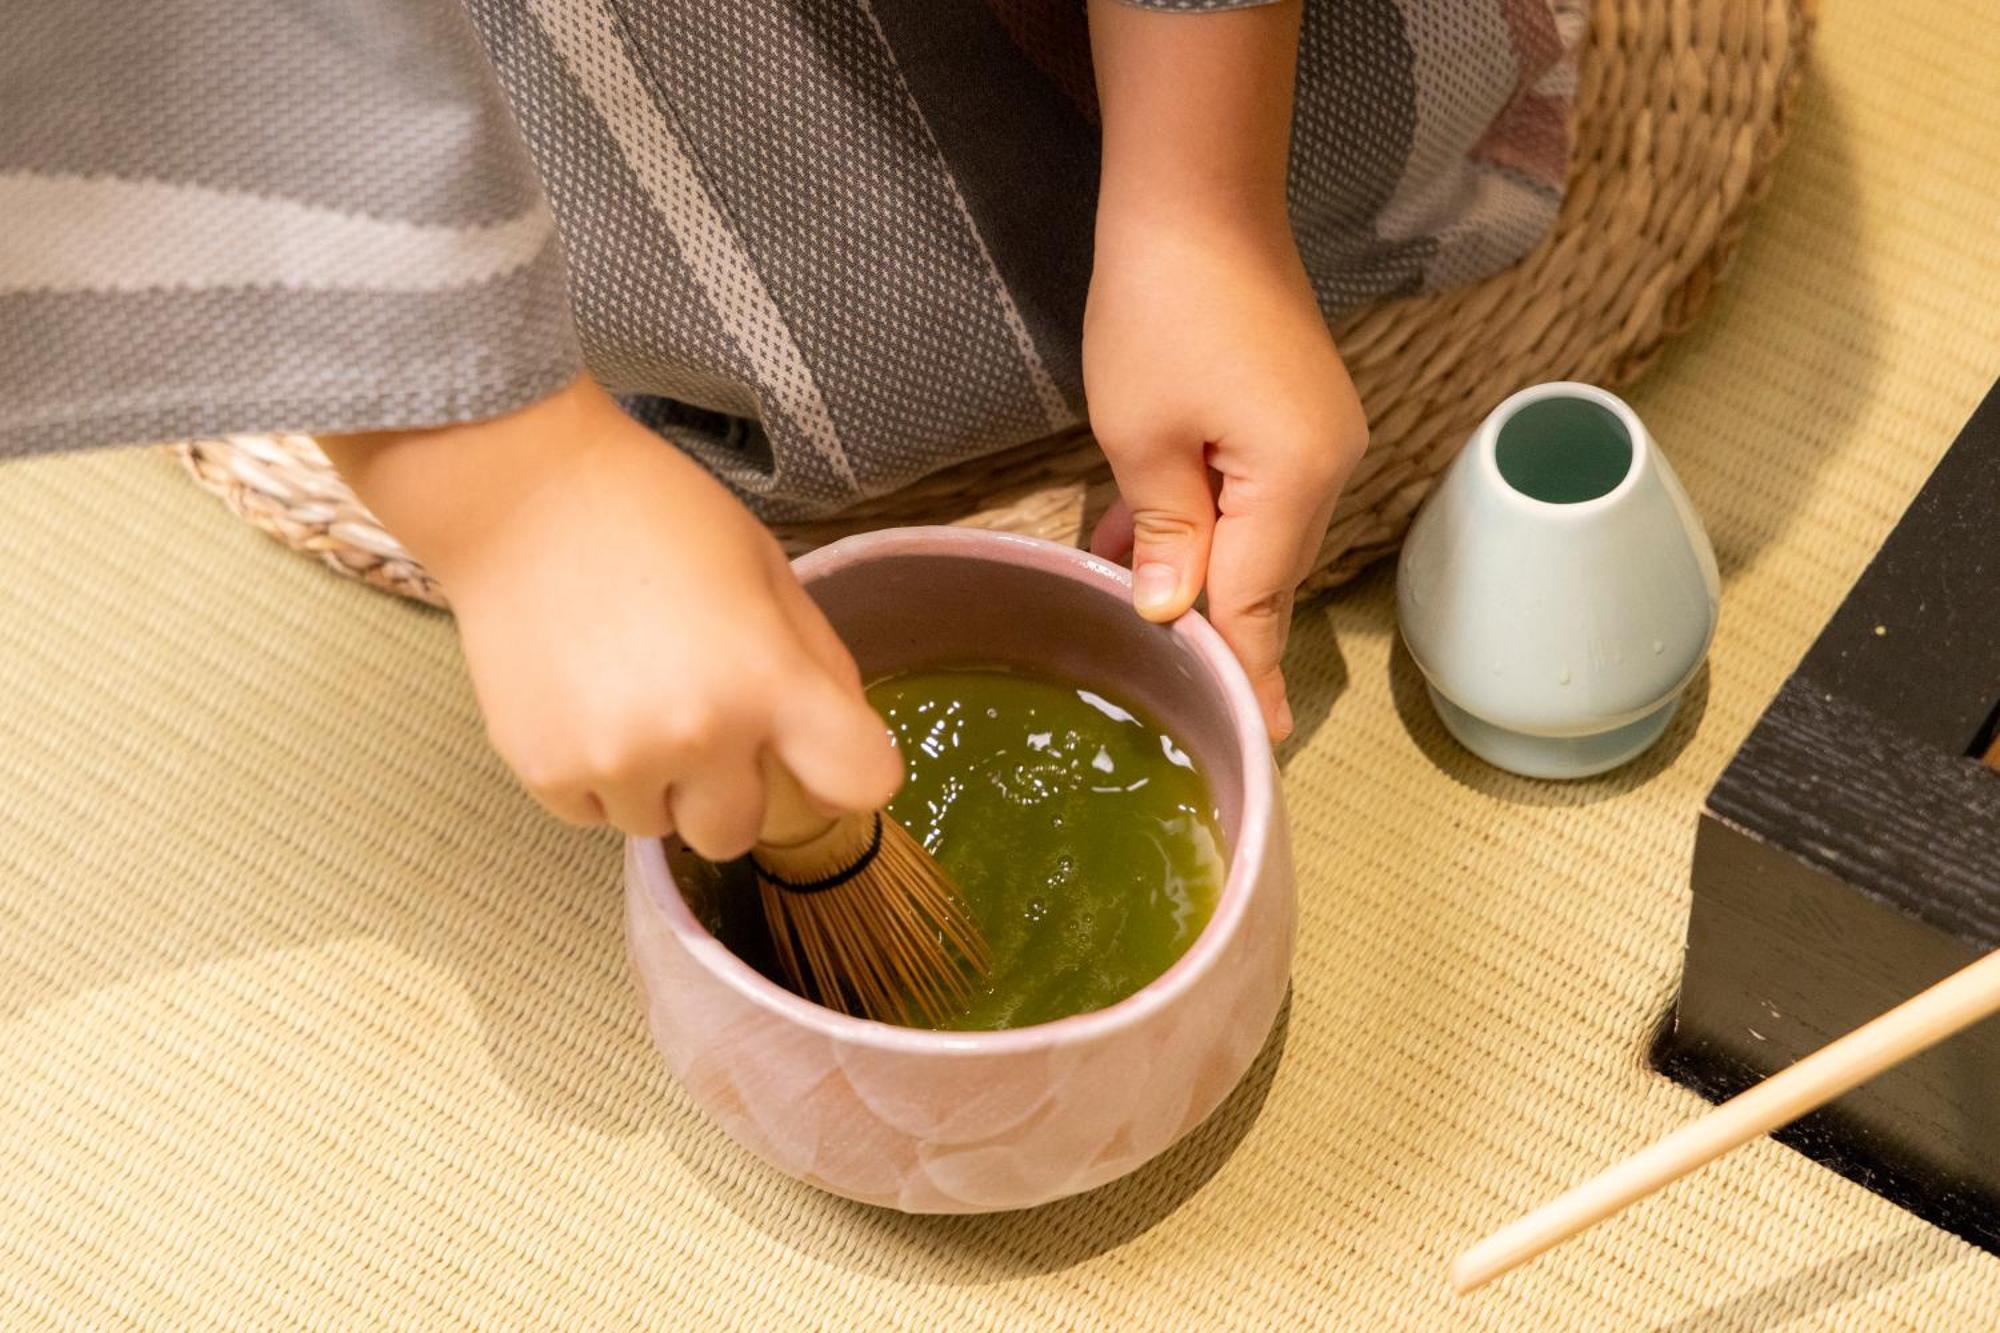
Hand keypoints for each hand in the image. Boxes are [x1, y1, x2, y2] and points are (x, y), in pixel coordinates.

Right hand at [321, 377, 901, 853]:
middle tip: (704, 716)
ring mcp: (615, 763)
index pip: (862, 782)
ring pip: (663, 826)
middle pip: (744, 832)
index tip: (824, 755)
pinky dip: (599, 775)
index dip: (850, 772)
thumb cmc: (658, 518)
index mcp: (768, 679)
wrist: (520, 496)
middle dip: (734, 786)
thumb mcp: (767, 570)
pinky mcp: (545, 775)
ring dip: (660, 782)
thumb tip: (842, 744)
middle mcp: (697, 736)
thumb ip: (818, 662)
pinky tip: (585, 700)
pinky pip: (597, 814)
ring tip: (631, 695)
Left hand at [1084, 214, 1365, 739]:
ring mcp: (1315, 436)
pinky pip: (1251, 494)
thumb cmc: (1160, 308)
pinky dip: (1203, 524)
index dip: (1245, 676)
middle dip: (1216, 630)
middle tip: (1190, 705)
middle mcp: (1326, 466)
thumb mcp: (1142, 436)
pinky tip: (1143, 548)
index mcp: (1295, 479)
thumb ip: (1162, 533)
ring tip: (1137, 621)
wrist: (1198, 196)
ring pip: (1254, 536)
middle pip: (1265, 575)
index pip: (1258, 604)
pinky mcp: (1293, 413)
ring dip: (1196, 572)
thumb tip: (1169, 612)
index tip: (1258, 745)